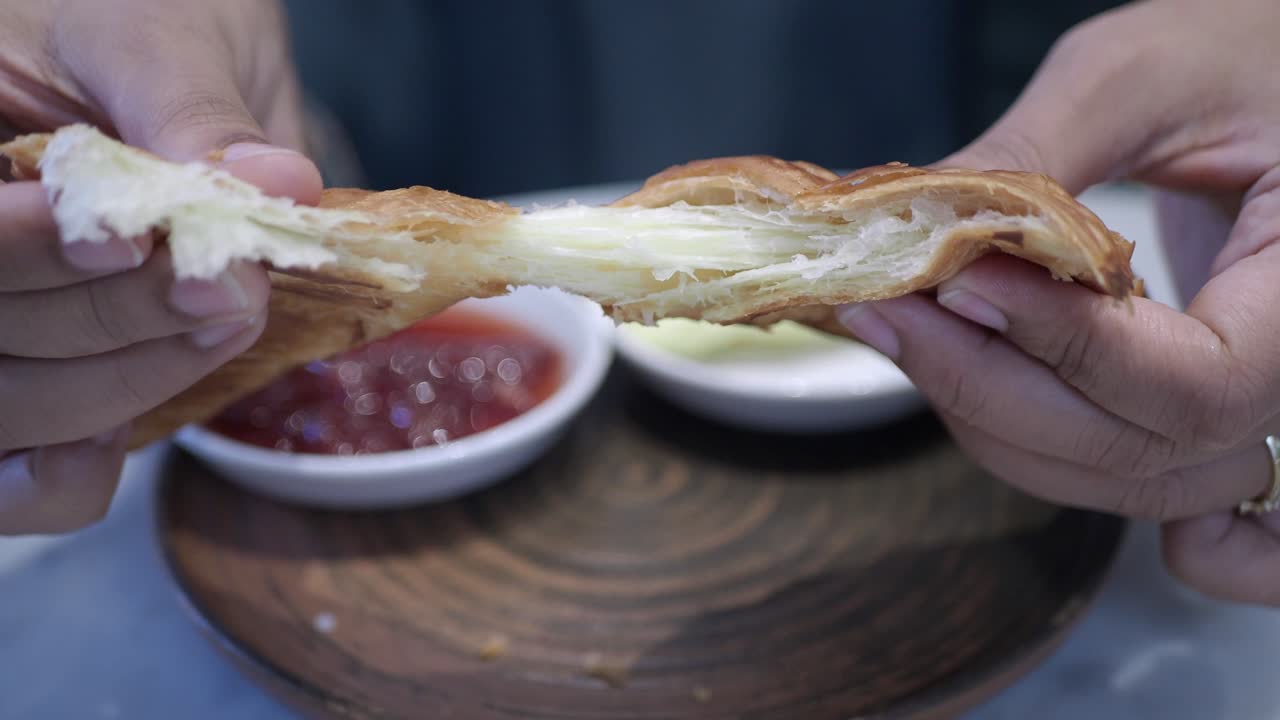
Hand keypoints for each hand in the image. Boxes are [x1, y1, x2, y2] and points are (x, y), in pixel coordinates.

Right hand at [0, 0, 320, 533]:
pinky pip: (26, 472)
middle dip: (107, 319)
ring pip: (10, 407)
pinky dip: (78, 468)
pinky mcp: (44, 369)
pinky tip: (145, 414)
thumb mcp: (159, 36)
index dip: (26, 254)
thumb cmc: (136, 15)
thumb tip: (267, 185)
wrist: (160, 45)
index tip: (131, 240)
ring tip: (228, 318)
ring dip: (120, 385)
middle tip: (229, 286)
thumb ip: (192, 113)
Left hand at [837, 0, 1279, 603]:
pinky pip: (1104, 461)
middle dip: (986, 386)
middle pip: (1134, 452)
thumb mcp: (1139, 75)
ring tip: (899, 324)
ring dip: (982, 412)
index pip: (1198, 386)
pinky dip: (1015, 427)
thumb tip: (909, 228)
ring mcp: (1235, 401)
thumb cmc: (1238, 49)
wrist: (1269, 72)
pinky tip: (950, 358)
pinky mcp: (1176, 400)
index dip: (1064, 346)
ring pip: (1103, 472)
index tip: (957, 281)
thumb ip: (1033, 155)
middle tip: (884, 308)